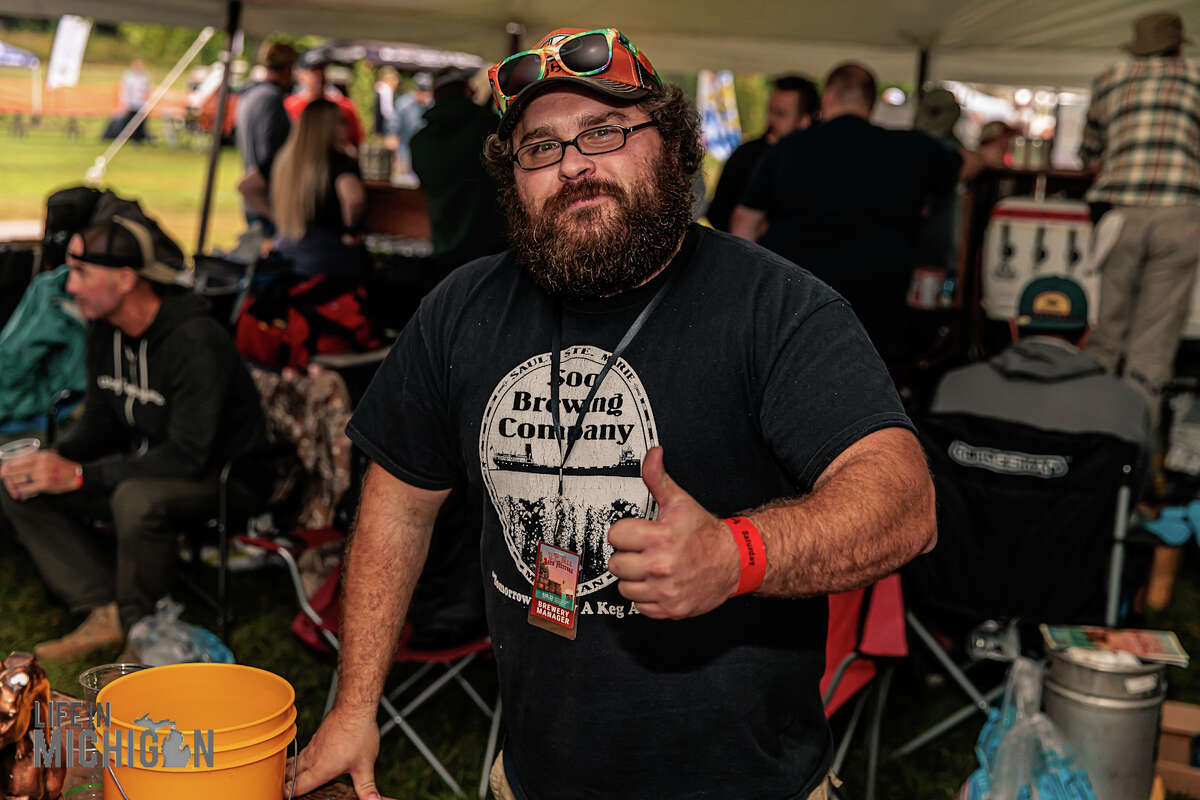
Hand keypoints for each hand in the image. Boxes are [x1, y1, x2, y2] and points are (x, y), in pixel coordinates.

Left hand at [0, 452, 79, 500]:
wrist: (76, 475)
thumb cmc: (62, 467)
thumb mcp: (50, 456)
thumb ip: (36, 456)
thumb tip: (19, 456)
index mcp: (41, 456)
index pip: (18, 460)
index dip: (7, 466)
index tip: (3, 470)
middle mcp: (41, 464)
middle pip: (17, 470)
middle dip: (8, 476)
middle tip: (4, 478)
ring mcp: (43, 474)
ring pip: (21, 480)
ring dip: (14, 484)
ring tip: (12, 486)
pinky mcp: (45, 484)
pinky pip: (27, 488)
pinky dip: (22, 491)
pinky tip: (20, 492)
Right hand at [286, 704, 381, 798]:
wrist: (354, 707)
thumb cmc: (359, 733)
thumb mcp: (365, 765)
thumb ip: (366, 787)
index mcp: (321, 769)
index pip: (296, 788)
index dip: (287, 795)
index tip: (282, 797)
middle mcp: (312, 759)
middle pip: (289, 775)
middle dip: (283, 785)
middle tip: (279, 790)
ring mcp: (313, 747)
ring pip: (293, 763)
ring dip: (288, 772)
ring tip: (285, 781)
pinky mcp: (316, 738)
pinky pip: (301, 753)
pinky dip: (297, 761)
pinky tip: (303, 762)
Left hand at [606, 447, 739, 618]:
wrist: (735, 561)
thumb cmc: (705, 533)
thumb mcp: (681, 502)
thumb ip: (659, 479)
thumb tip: (652, 455)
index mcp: (660, 537)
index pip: (615, 535)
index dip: (624, 532)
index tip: (635, 533)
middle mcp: (661, 565)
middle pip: (616, 564)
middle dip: (627, 556)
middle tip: (642, 552)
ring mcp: (666, 590)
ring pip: (624, 587)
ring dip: (634, 579)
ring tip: (649, 568)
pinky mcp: (670, 609)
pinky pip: (639, 606)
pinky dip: (646, 597)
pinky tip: (657, 584)